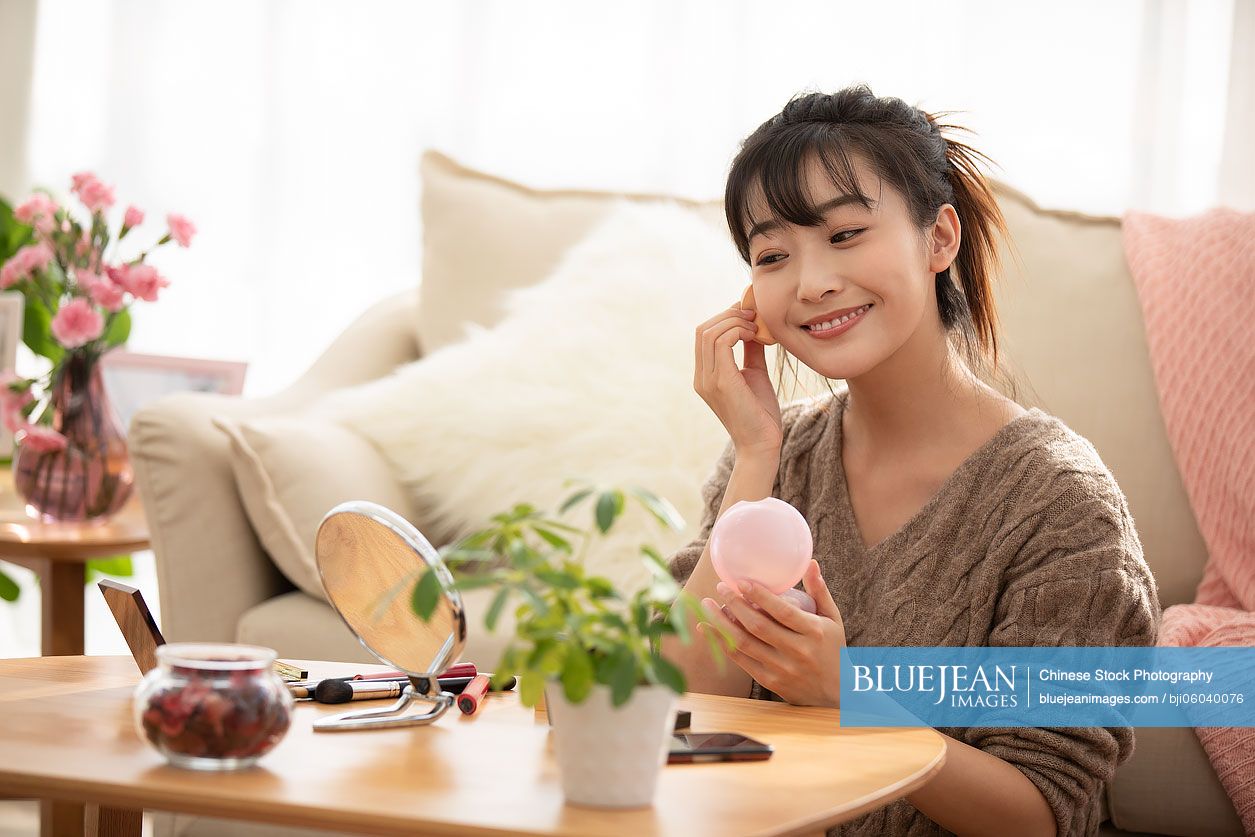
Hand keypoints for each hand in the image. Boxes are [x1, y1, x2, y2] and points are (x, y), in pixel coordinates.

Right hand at [693, 301, 782, 455]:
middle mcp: (701, 377)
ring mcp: (708, 380)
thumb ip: (751, 351)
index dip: (725, 317)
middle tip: (753, 314)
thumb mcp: (754, 374)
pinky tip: (754, 336)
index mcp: (705, 375)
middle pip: (704, 329)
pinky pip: (722, 342)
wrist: (762, 444)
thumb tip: (756, 326)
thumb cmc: (760, 413)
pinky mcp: (721, 381)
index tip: (749, 313)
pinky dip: (738, 331)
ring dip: (735, 321)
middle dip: (729, 314)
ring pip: (711, 332)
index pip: (704, 335)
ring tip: (756, 326)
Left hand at [698, 560, 846, 706]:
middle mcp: (798, 651)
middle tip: (721, 587)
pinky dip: (721, 643)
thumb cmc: (832, 649)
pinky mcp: (770, 681)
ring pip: (744, 643)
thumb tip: (810, 562)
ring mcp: (782, 668)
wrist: (836, 693)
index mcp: (814, 632)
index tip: (741, 582)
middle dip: (735, 604)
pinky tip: (707, 629)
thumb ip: (819, 591)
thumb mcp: (832, 619)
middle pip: (759, 626)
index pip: (782, 611)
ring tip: (708, 604)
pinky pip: (740, 660)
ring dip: (722, 622)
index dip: (760, 596)